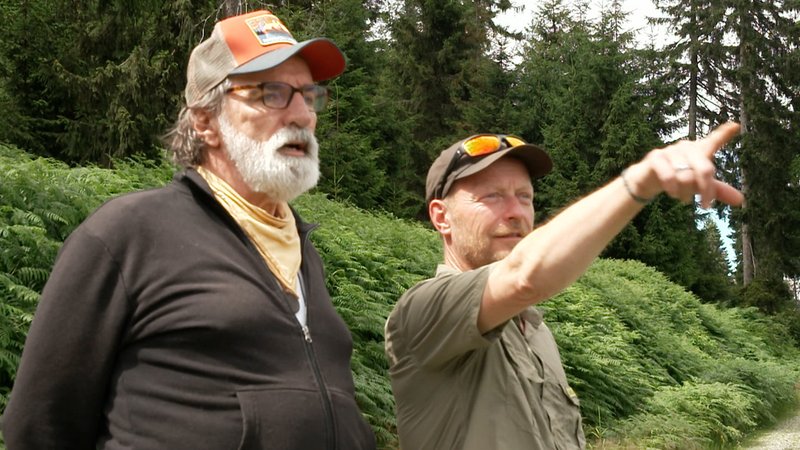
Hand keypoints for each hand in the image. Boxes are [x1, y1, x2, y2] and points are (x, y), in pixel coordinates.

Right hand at [629, 122, 743, 208]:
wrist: (648, 179)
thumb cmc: (678, 178)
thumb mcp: (698, 185)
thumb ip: (718, 190)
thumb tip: (740, 200)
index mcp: (700, 151)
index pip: (714, 141)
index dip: (724, 134)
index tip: (736, 126)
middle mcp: (687, 147)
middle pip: (705, 169)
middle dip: (706, 189)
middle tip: (706, 206)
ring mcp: (671, 151)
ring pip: (686, 176)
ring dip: (686, 192)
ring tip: (684, 199)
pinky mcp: (656, 157)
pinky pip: (669, 176)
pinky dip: (673, 189)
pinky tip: (673, 194)